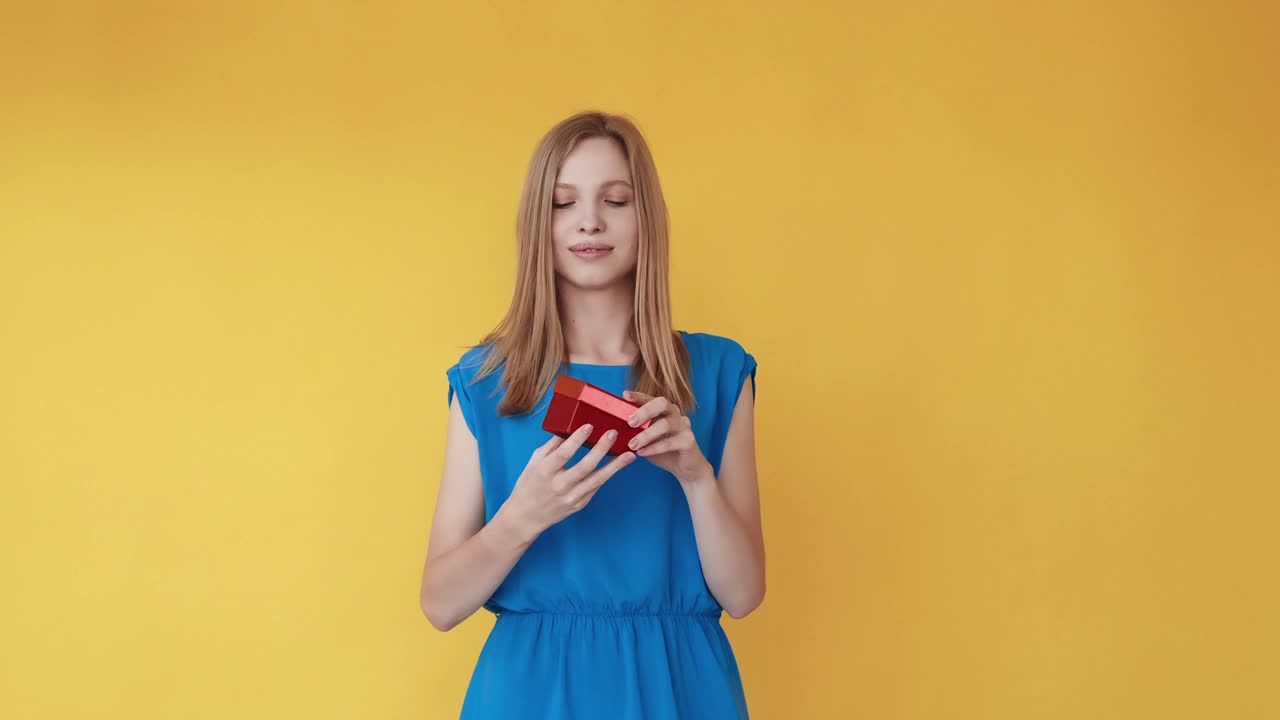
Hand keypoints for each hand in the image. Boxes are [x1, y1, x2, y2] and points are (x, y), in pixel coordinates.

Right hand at [502, 423, 636, 538]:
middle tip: (613, 433)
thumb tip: (568, 426)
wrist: (527, 516)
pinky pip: (596, 487)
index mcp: (545, 471)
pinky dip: (608, 475)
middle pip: (585, 466)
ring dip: (615, 466)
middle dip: (601, 449)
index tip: (589, 425)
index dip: (577, 439)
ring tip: (629, 454)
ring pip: (597, 480)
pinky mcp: (579, 504)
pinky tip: (618, 465)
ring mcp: (571, 497)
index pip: (564, 453)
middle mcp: (559, 486)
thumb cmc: (530, 484)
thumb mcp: (534, 462)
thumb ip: (552, 445)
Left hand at [622, 390, 711, 485]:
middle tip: (630, 422)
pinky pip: (670, 442)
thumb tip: (613, 428)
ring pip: (665, 424)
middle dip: (644, 411)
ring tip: (632, 444)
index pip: (650, 398)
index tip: (625, 395)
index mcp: (664, 409)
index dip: (638, 396)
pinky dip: (654, 448)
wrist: (685, 468)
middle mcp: (675, 413)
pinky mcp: (688, 440)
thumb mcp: (647, 438)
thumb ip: (636, 431)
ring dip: (646, 435)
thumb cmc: (663, 450)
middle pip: (661, 403)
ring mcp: (683, 425)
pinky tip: (641, 453)